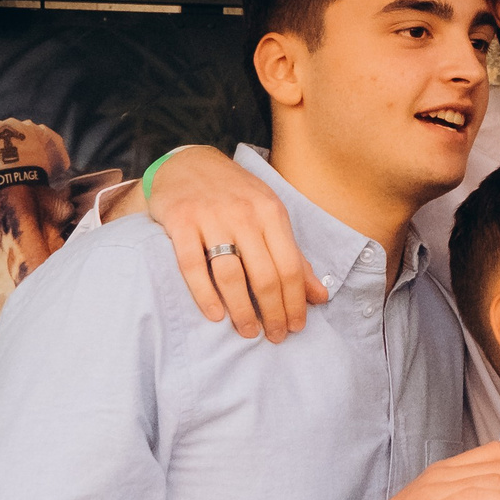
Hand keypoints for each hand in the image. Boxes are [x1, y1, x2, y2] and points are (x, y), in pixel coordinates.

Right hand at [144, 145, 331, 342]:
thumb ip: (293, 256)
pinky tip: (215, 315)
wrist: (188, 163)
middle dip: (272, 311)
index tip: (296, 327)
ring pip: (230, 273)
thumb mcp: (270, 216)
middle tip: (274, 336)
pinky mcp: (179, 221)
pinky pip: (192, 264)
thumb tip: (320, 297)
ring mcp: (210, 217)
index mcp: (272, 213)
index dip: (295, 301)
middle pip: (264, 274)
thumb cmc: (236, 196)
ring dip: (241, 309)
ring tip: (248, 331)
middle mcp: (244, 214)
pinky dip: (204, 293)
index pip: (290, 266)